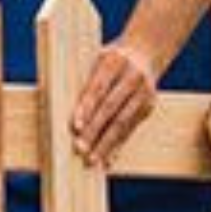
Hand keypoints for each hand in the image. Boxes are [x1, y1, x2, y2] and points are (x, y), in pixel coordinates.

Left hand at [70, 39, 158, 166]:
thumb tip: (61, 107)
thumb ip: (86, 80)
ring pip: (123, 123)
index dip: (86, 108)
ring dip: (106, 144)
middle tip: (79, 149)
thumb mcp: (97, 58)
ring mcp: (144, 93)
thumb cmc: (110, 58)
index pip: (98, 87)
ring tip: (92, 160)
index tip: (75, 127)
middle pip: (111, 108)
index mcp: (115, 61)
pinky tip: (107, 160)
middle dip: (94, 130)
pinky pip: (131, 130)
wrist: (146, 50)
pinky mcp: (149, 107)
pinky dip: (118, 146)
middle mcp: (133, 76)